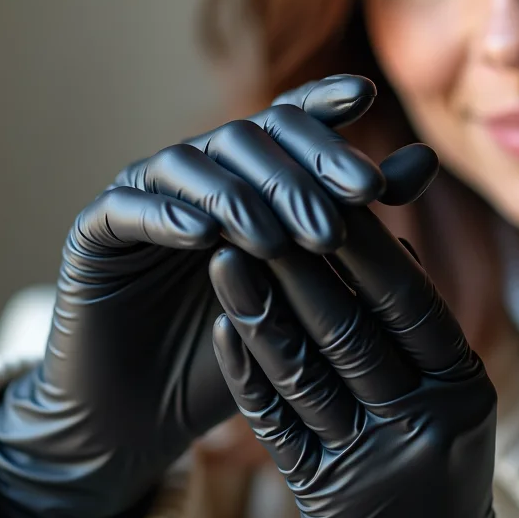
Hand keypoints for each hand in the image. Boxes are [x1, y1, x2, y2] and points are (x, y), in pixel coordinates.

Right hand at [0, 75, 439, 517]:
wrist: (145, 419)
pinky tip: (203, 236)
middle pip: (244, 137)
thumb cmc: (233, 356)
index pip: (283, 125)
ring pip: (188, 163)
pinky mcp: (94, 235)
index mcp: (242, 181)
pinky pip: (127, 207)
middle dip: (301, 165)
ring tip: (281, 237)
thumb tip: (424, 163)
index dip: (320, 104)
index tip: (365, 98)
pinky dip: (165, 214)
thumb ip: (355, 225)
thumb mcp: (306, 295)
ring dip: (239, 194)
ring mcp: (140, 199)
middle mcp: (191, 178)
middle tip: (351, 197)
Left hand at [209, 205, 498, 517]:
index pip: (410, 302)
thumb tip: (389, 231)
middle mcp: (425, 425)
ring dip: (260, 310)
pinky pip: (276, 426)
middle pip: (352, 332)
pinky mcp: (323, 494)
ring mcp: (372, 464)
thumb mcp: (447, 386)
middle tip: (256, 211)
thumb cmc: (433, 453)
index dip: (366, 247)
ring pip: (306, 374)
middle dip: (300, 267)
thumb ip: (416, 318)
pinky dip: (247, 373)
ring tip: (222, 257)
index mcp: (462, 386)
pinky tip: (222, 329)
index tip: (324, 194)